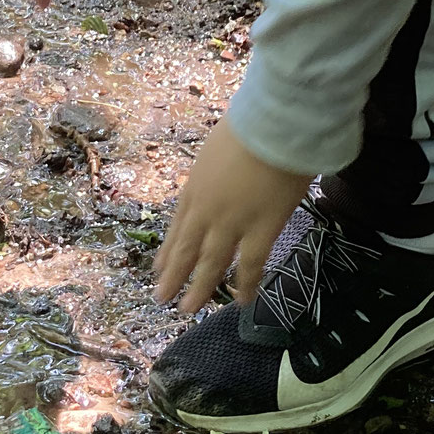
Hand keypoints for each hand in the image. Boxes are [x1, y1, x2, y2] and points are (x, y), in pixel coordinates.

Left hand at [156, 116, 313, 312]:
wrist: (275, 124)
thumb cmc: (251, 124)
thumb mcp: (217, 147)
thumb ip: (215, 169)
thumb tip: (220, 172)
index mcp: (195, 186)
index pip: (178, 225)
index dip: (169, 249)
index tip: (158, 268)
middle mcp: (206, 209)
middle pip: (186, 248)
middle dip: (173, 274)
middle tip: (161, 297)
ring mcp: (231, 222)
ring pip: (210, 262)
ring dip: (199, 287)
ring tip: (188, 310)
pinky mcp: (262, 229)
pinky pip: (250, 263)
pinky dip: (245, 284)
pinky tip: (241, 301)